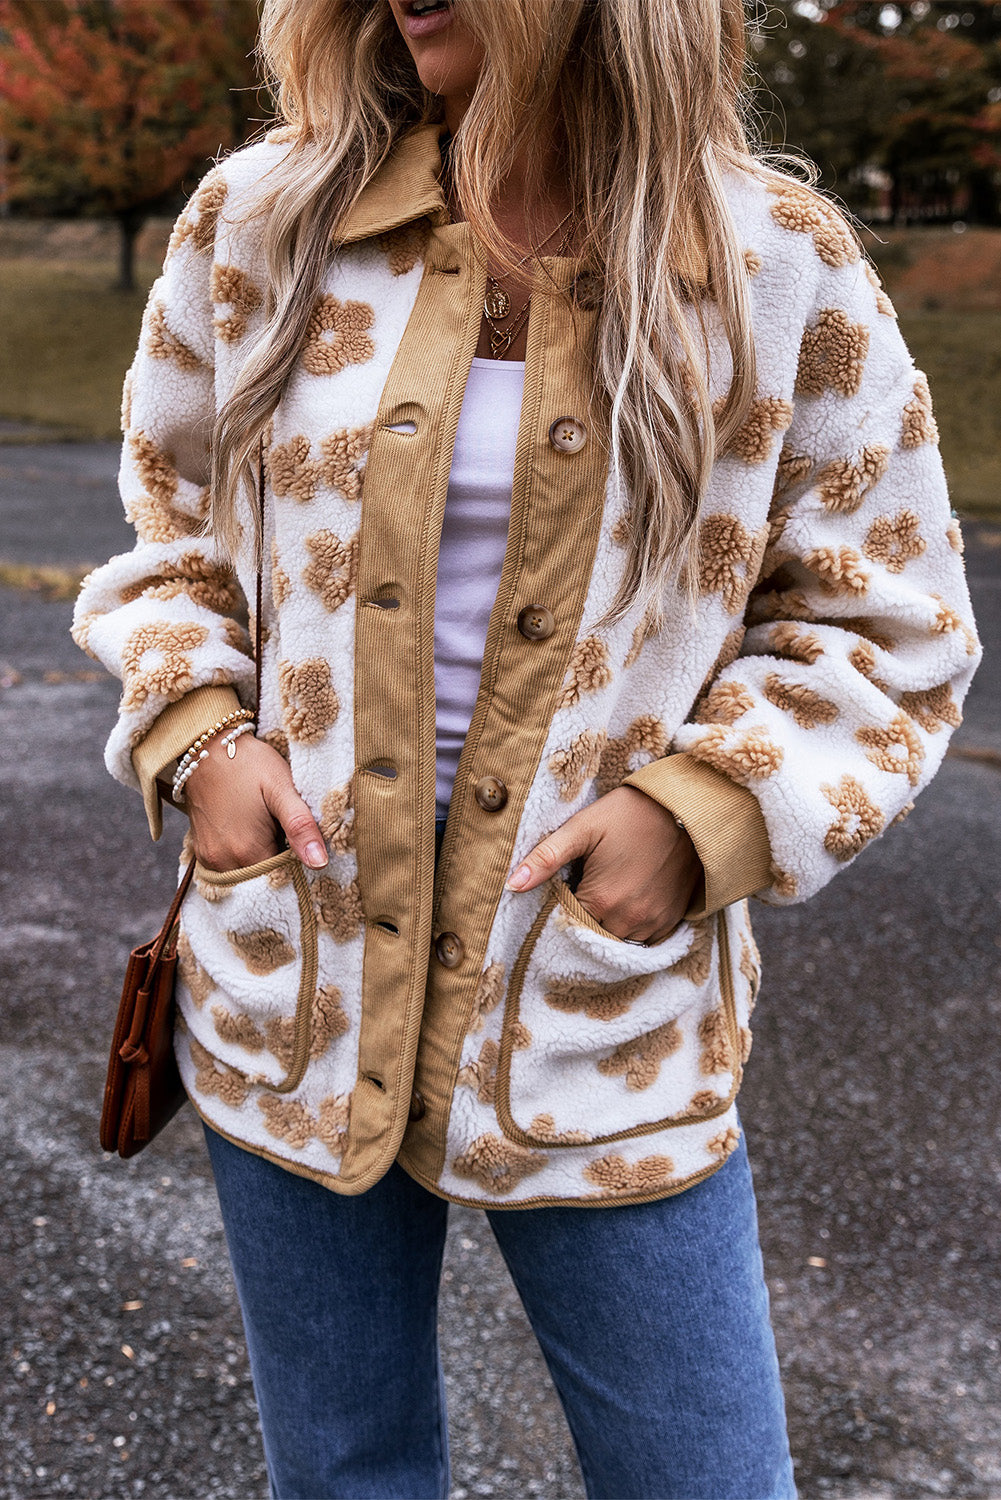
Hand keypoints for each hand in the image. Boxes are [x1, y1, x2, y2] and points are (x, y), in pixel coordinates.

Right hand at [182, 733, 327, 872]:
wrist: (207, 747)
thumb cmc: (249, 764)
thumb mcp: (282, 788)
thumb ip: (300, 826)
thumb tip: (319, 863)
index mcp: (247, 852)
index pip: (283, 879)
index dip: (298, 866)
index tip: (304, 846)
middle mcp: (224, 862)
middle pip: (263, 879)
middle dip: (280, 864)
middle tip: (287, 833)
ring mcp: (210, 858)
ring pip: (247, 874)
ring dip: (262, 859)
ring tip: (269, 830)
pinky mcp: (202, 851)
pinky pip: (230, 866)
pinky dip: (244, 856)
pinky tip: (252, 832)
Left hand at [506, 786, 701, 944]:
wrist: (686, 809)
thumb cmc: (630, 814)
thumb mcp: (583, 828)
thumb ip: (545, 858)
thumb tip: (511, 886)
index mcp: (601, 900)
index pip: (567, 924)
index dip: (560, 910)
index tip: (564, 891)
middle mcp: (628, 919)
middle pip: (592, 935)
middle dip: (583, 920)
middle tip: (584, 892)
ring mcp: (653, 922)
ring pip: (618, 940)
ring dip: (607, 926)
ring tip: (606, 897)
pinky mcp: (671, 919)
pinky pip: (643, 939)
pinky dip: (631, 928)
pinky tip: (627, 904)